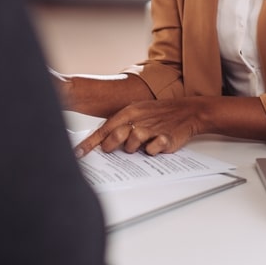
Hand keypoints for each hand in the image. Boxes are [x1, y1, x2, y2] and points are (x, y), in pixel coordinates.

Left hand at [73, 98, 206, 157]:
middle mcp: (138, 120)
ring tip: (139, 145)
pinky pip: (152, 149)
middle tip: (109, 150)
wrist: (187, 111)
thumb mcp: (138, 112)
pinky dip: (151, 151)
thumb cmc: (159, 113)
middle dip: (109, 146)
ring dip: (132, 148)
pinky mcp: (166, 139)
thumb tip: (103, 140)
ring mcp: (152, 129)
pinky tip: (155, 146)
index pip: (104, 129)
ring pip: (132, 143)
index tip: (78, 153)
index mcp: (129, 112)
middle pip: (116, 135)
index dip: (90, 142)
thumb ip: (121, 124)